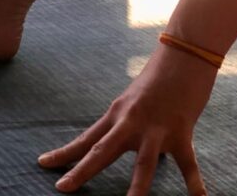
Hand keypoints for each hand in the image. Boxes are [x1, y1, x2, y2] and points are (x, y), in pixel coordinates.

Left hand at [38, 44, 216, 194]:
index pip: (87, 138)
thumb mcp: (134, 99)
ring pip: (144, 164)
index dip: (65, 153)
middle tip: (62, 188)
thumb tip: (121, 138)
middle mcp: (131, 122)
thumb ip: (127, 121)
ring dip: (136, 189)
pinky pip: (188, 164)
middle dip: (82, 171)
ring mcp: (156, 128)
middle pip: (103, 151)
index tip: (42, 164)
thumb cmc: (158, 76)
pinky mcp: (181, 131)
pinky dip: (194, 184)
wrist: (183, 54)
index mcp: (117, 114)